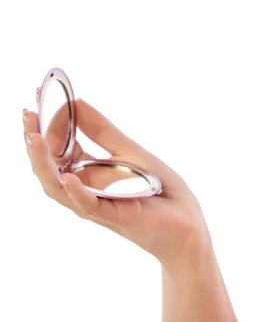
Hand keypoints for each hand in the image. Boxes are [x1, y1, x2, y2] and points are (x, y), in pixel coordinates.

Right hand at [23, 97, 207, 266]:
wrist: (190, 226)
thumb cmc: (162, 191)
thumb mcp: (132, 152)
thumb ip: (104, 131)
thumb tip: (77, 102)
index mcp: (90, 174)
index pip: (58, 148)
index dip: (47, 124)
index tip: (38, 95)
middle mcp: (87, 191)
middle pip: (49, 169)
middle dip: (34, 141)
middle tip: (26, 114)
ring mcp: (99, 206)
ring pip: (59, 189)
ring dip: (44, 164)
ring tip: (33, 137)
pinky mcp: (117, 218)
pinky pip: (89, 207)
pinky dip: (77, 192)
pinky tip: (67, 176)